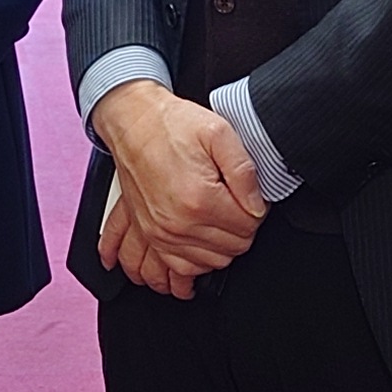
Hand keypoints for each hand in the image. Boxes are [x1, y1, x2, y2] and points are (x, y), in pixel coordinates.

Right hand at [91, 80, 265, 297]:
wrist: (134, 123)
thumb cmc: (172, 125)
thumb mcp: (219, 133)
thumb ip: (245, 172)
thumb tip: (257, 206)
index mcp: (199, 199)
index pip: (249, 226)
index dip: (256, 210)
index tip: (248, 195)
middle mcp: (178, 223)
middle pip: (233, 247)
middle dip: (242, 227)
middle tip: (236, 202)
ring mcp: (162, 233)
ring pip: (212, 262)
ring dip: (224, 244)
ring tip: (222, 217)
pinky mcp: (152, 236)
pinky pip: (183, 267)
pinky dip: (199, 259)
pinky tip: (205, 241)